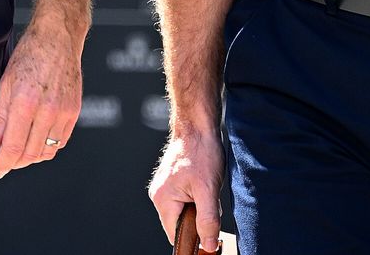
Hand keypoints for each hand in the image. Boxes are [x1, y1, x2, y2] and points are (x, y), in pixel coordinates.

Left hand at [0, 15, 84, 178]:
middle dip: (16, 162)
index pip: (13, 146)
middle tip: (7, 160)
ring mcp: (63, 112)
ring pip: (47, 151)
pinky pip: (61, 141)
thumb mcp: (6, 83)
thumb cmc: (30, 55)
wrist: (58, 38)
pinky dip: (49, 147)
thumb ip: (0, 117)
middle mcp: (46, 110)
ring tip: (21, 150)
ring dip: (32, 156)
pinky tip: (38, 140)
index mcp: (25, 102)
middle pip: (30, 153)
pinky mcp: (74, 111)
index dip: (4, 164)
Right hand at [148, 130, 224, 251]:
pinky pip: (184, 200)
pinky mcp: (171, 181)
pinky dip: (197, 198)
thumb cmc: (201, 152)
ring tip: (207, 190)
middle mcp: (159, 195)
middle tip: (211, 203)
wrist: (198, 126)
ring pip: (184, 211)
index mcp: (163, 200)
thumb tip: (209, 245)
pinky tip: (204, 185)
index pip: (176, 235)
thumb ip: (208, 220)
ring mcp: (164, 187)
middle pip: (180, 224)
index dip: (194, 238)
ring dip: (199, 207)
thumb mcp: (209, 190)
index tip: (210, 233)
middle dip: (198, 219)